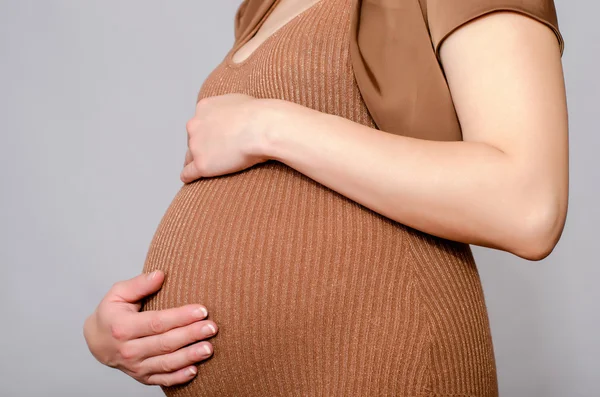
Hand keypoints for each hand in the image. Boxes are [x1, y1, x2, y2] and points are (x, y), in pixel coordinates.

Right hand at [83, 270, 217, 386]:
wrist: (96, 342)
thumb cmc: (111, 313)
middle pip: (165, 343)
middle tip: (212, 328)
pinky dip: (178, 377)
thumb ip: (139, 284)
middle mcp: (128, 350)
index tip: (202, 310)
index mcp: (122, 327)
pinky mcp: (142, 377)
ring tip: (208, 348)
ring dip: (189, 356)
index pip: (157, 322)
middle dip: (191, 335)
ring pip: (166, 363)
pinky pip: (162, 379)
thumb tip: (160, 275)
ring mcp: (135, 366)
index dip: (180, 317)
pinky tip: (194, 370)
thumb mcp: (118, 293)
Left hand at [180, 93, 269, 182]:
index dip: (208, 132)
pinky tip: (190, 180)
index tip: (216, 139)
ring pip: (190, 157)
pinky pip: (188, 173)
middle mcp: (195, 125)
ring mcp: (196, 145)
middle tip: (214, 155)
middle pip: (193, 139)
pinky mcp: (202, 164)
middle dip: (202, 146)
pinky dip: (189, 177)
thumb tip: (236, 116)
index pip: (200, 122)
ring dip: (195, 161)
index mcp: (204, 108)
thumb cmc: (259, 115)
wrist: (262, 129)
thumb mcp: (241, 101)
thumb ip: (230, 109)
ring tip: (201, 169)